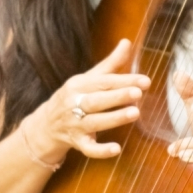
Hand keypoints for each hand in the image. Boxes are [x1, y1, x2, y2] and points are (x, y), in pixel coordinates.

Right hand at [29, 39, 150, 162]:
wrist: (47, 124)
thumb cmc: (74, 97)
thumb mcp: (88, 78)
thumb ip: (110, 63)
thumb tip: (128, 41)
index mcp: (78, 84)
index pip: (103, 81)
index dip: (124, 80)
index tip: (145, 80)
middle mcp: (74, 103)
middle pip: (96, 100)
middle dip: (117, 96)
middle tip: (138, 93)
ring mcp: (74, 124)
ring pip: (94, 122)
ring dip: (114, 118)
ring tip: (135, 113)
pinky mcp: (77, 143)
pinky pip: (88, 148)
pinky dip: (101, 150)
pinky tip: (117, 149)